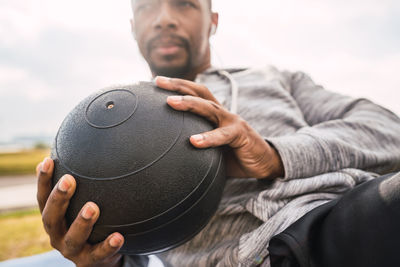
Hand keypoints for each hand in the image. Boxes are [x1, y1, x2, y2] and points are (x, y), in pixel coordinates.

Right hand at [36, 158, 123, 266]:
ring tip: (93, 207)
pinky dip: (108, 246)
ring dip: (82, 222)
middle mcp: (57, 234)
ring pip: (73, 238)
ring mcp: (72, 250)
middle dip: (59, 199)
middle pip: (51, 218)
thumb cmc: (89, 224)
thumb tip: (82, 150)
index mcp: (53, 218)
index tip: (47, 161)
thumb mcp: (80, 205)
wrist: (97, 258)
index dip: (43, 180)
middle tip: (69, 180)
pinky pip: (99, 254)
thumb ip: (81, 184)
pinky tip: (119, 236)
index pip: (42, 198)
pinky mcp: (89, 262)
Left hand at [155, 76, 283, 178]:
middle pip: (200, 93)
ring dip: (190, 104)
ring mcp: (233, 122)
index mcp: (215, 115)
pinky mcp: (241, 134)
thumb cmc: (234, 156)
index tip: (157, 82)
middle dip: (179, 85)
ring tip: (171, 103)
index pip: (196, 94)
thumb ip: (196, 145)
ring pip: (210, 108)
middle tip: (158, 81)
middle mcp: (223, 113)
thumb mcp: (212, 148)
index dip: (178, 85)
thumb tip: (170, 154)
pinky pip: (224, 135)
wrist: (265, 163)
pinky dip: (209, 138)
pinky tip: (193, 141)